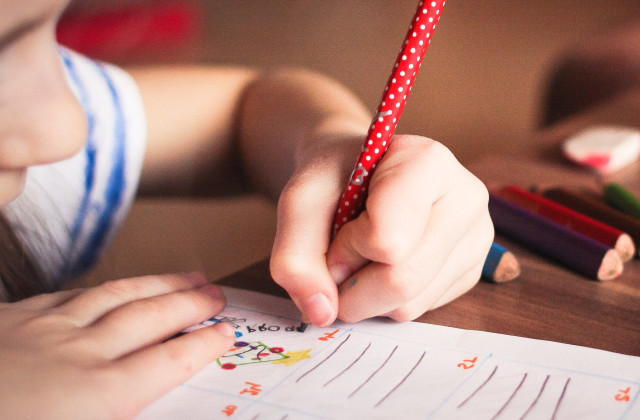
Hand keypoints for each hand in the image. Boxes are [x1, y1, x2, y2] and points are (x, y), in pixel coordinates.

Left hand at [0, 273, 234, 419]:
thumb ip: (116, 417)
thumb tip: (139, 406)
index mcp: (98, 398)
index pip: (169, 360)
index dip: (203, 343)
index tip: (226, 331)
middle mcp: (79, 355)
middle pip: (150, 318)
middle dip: (190, 303)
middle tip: (216, 292)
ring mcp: (41, 332)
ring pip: (115, 296)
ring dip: (156, 285)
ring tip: (185, 276)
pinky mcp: (9, 321)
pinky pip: (66, 296)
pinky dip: (99, 289)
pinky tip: (107, 288)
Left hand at [271, 134, 493, 325]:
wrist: (357, 174)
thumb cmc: (333, 179)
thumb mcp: (300, 201)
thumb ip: (295, 255)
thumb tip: (320, 313)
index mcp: (428, 163)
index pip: (387, 241)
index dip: (346, 248)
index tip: (337, 228)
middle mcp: (466, 198)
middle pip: (402, 281)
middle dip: (352, 285)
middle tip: (337, 259)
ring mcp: (477, 238)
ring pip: (410, 304)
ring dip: (367, 296)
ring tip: (362, 255)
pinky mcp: (472, 271)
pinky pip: (421, 311)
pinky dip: (386, 301)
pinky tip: (384, 265)